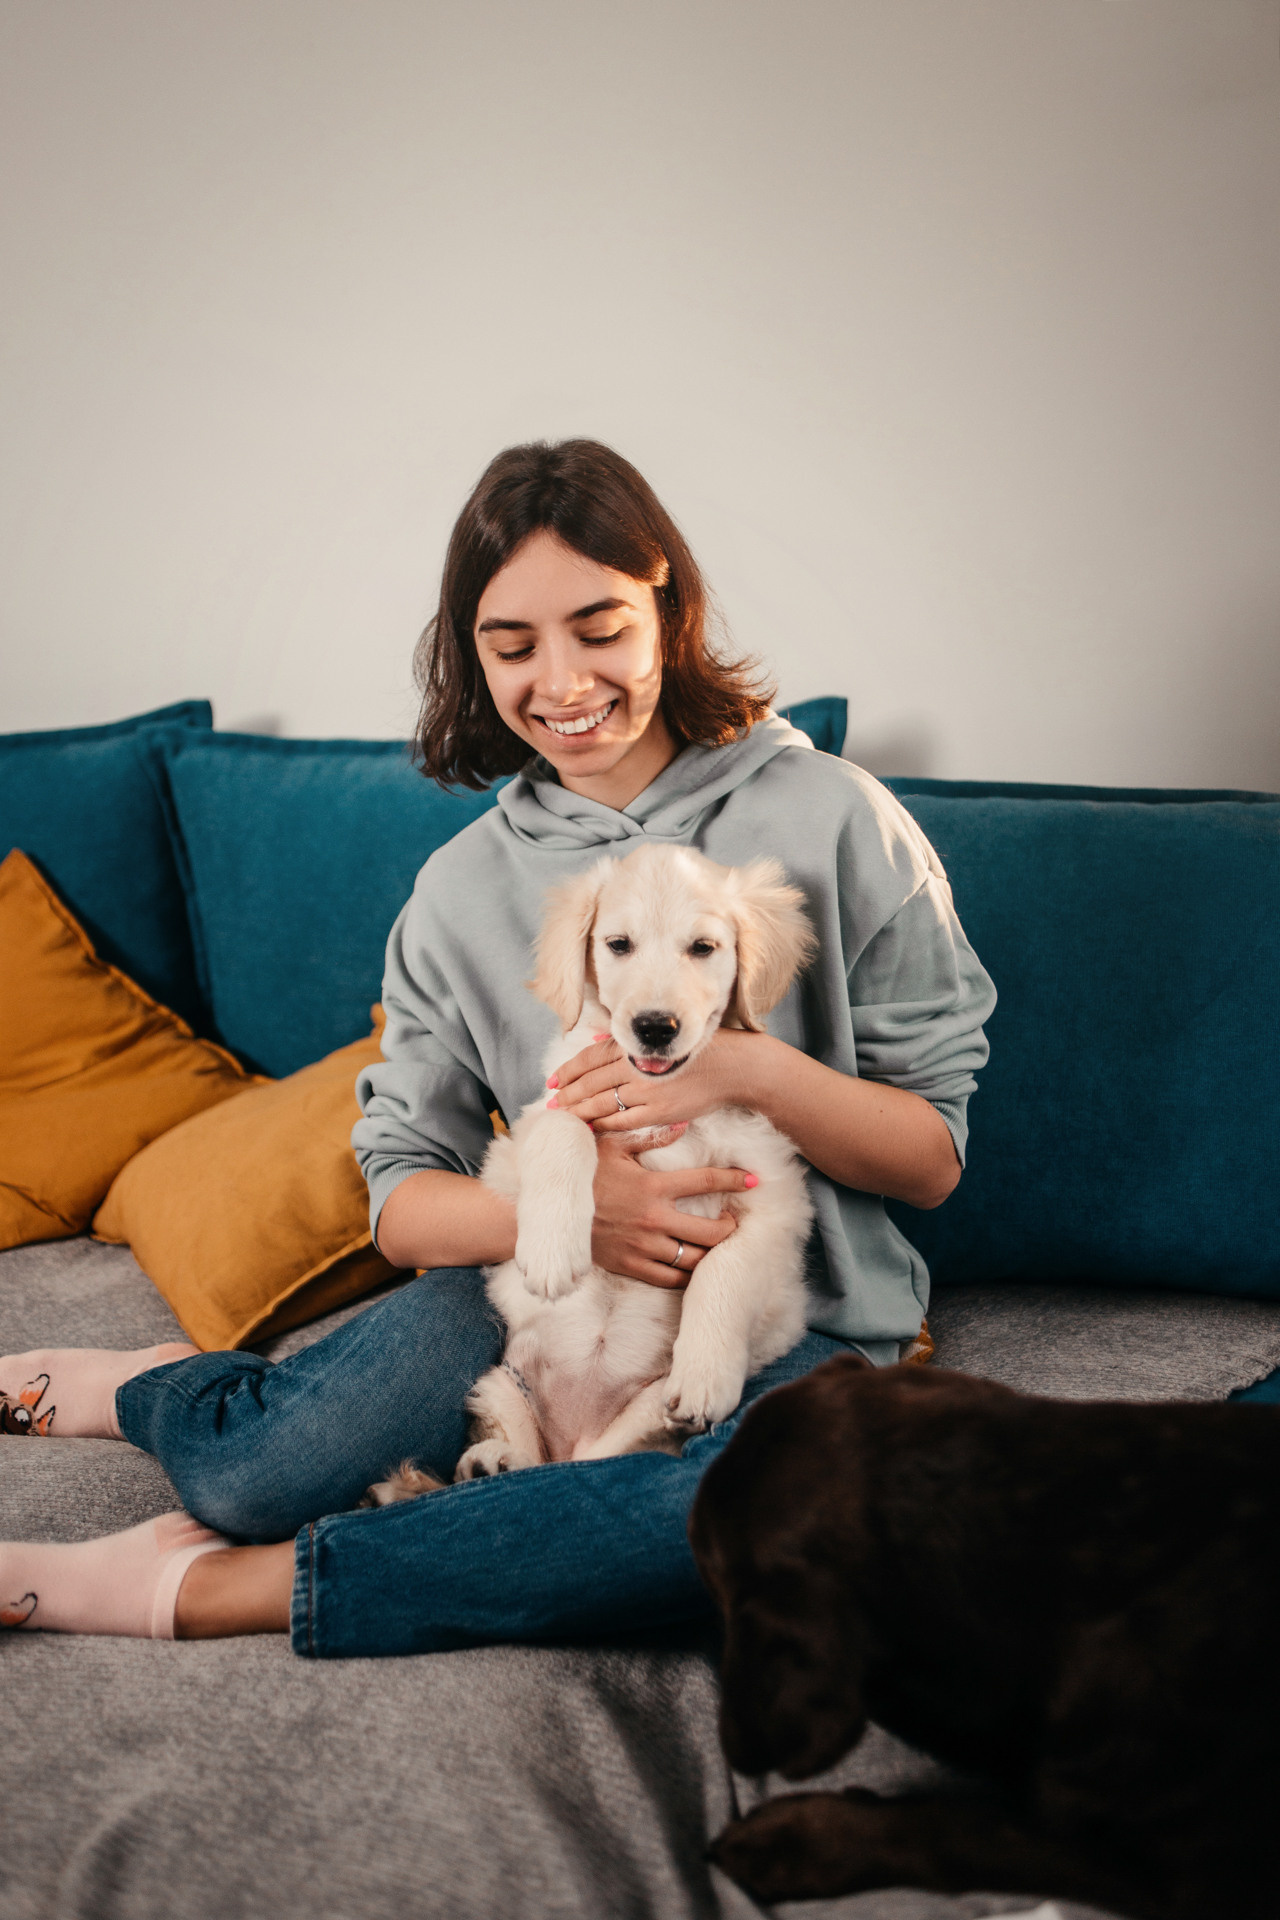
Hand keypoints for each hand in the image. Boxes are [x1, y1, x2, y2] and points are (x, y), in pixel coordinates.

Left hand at [549, 1029, 770, 1134]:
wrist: (734, 1067)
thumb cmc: (701, 1050)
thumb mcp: (662, 1038)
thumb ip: (629, 1043)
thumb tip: (598, 1039)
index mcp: (636, 1046)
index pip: (591, 1057)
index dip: (568, 1070)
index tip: (551, 1081)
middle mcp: (637, 1066)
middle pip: (591, 1082)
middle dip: (567, 1094)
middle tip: (550, 1105)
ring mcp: (647, 1090)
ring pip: (602, 1104)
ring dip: (580, 1111)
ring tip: (564, 1118)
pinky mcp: (659, 1112)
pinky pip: (623, 1122)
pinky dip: (604, 1125)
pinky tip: (591, 1129)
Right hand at [590, 1132, 756, 1289]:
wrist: (550, 1213)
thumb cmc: (581, 1175)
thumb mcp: (611, 1146)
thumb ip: (649, 1136)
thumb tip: (684, 1123)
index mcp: (652, 1187)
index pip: (705, 1181)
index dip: (734, 1179)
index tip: (754, 1179)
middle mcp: (653, 1220)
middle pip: (710, 1232)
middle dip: (729, 1227)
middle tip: (733, 1221)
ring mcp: (643, 1247)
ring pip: (693, 1259)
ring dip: (711, 1254)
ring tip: (717, 1246)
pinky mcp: (631, 1266)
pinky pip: (669, 1279)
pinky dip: (686, 1276)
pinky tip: (694, 1269)